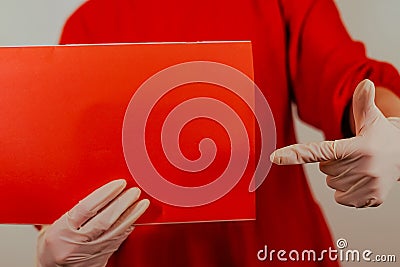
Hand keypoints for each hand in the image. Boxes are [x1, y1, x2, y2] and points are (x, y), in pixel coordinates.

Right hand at [37, 179, 148, 266]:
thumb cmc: (52, 246)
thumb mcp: (52, 226)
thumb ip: (70, 210)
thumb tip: (88, 188)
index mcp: (60, 232)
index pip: (86, 209)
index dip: (105, 194)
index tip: (118, 184)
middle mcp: (75, 244)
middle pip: (104, 221)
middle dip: (122, 204)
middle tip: (134, 191)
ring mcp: (89, 253)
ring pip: (115, 232)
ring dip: (131, 216)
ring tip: (142, 203)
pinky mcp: (100, 260)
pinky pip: (117, 241)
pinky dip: (127, 228)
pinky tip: (134, 219)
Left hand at [270, 80, 399, 207]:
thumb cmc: (383, 136)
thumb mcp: (372, 119)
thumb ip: (363, 103)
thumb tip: (364, 83)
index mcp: (358, 148)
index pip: (319, 151)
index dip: (295, 154)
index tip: (275, 157)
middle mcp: (363, 168)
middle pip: (325, 169)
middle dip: (333, 162)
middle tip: (352, 155)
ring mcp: (368, 186)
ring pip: (332, 184)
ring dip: (340, 176)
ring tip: (360, 167)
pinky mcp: (371, 200)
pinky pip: (342, 199)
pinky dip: (347, 191)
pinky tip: (363, 181)